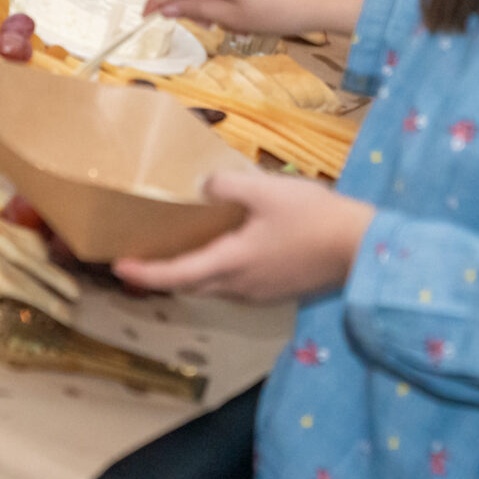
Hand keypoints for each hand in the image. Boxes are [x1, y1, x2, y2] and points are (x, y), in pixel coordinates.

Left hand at [113, 166, 375, 302]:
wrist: (360, 248)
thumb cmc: (313, 218)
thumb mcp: (267, 190)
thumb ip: (228, 185)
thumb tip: (204, 187)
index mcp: (232, 263)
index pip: (177, 274)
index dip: (145, 271)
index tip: (118, 265)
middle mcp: (239, 286)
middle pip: (190, 285)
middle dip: (162, 275)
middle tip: (139, 258)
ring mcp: (259, 293)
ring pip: (213, 287)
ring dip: (190, 274)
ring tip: (176, 251)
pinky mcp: (275, 290)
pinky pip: (233, 285)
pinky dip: (215, 272)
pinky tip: (222, 250)